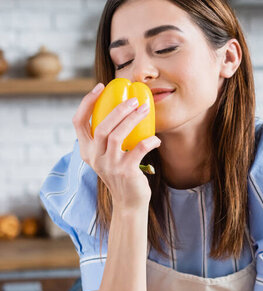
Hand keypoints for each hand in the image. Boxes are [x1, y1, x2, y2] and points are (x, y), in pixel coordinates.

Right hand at [72, 83, 160, 209]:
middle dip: (117, 109)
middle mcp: (94, 158)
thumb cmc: (122, 174)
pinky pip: (139, 149)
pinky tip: (156, 139)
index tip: (100, 87)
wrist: (129, 203)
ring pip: (116, 136)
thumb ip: (107, 138)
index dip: (87, 102)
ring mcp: (109, 166)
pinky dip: (149, 141)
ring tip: (144, 109)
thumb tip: (121, 108)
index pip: (78, 122)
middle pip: (101, 126)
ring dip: (132, 119)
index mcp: (86, 151)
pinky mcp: (125, 172)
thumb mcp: (108, 156)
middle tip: (133, 99)